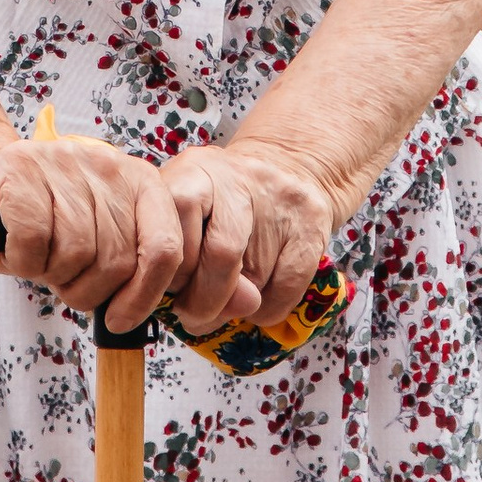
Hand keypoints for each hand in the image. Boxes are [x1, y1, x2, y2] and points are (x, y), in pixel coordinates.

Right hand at [0, 133, 189, 336]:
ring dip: (50, 274)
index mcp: (139, 181)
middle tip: (64, 278)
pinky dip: (21, 260)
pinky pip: (33, 241)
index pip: (165, 248)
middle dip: (85, 289)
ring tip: (40, 259)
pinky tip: (14, 248)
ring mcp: (59, 161)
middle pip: (116, 262)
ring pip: (74, 253)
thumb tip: (218, 305)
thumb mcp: (103, 244)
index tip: (120, 319)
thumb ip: (147, 266)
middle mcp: (105, 164)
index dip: (144, 296)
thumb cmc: (45, 231)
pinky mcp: (15, 168)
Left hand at [154, 139, 335, 332]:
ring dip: (235, 308)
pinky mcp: (312, 222)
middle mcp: (237, 178)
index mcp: (194, 172)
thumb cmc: (223, 201)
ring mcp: (280, 198)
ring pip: (255, 281)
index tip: (168, 291)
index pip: (173, 232)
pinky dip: (267, 311)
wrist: (288, 165)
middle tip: (194, 314)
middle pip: (220, 255)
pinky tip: (257, 302)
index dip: (168, 275)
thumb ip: (178, 258)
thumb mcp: (188, 210)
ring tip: (226, 301)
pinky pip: (285, 290)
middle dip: (202, 301)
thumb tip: (195, 317)